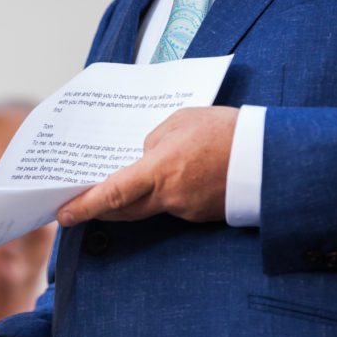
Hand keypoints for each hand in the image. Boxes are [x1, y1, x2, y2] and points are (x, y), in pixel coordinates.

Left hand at [58, 106, 238, 226]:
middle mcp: (169, 197)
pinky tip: (176, 177)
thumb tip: (143, 156)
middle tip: (78, 204)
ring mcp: (186, 210)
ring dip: (137, 196)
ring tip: (133, 177)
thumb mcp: (182, 121)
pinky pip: (173, 206)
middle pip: (123, 210)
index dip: (85, 206)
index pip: (112, 195)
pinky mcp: (201, 216)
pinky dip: (167, 194)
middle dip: (99, 208)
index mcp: (160, 171)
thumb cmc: (228, 131)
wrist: (272, 158)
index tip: (63, 214)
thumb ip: (154, 141)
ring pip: (149, 206)